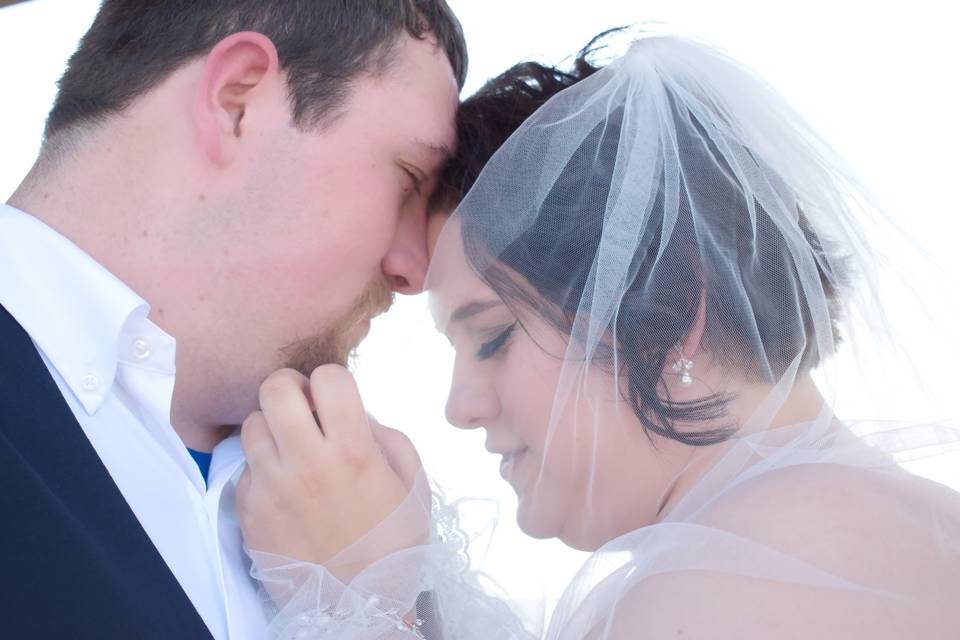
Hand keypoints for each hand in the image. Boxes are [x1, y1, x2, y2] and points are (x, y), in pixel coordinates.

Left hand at [236, 366, 425, 580]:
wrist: (358, 606)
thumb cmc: (393, 543)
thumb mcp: (413, 484)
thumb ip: (388, 437)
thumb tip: (357, 413)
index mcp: (353, 451)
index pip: (328, 377)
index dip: (334, 381)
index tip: (337, 400)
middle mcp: (306, 463)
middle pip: (275, 388)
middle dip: (291, 388)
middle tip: (303, 408)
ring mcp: (271, 487)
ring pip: (251, 424)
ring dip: (272, 428)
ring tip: (290, 449)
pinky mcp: (248, 512)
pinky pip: (245, 469)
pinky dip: (262, 470)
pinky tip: (282, 488)